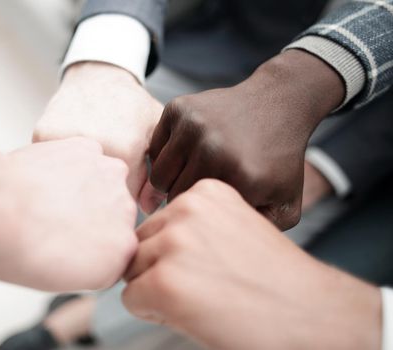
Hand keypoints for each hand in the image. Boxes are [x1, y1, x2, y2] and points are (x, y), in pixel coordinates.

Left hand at [0, 132, 137, 291]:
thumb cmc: (17, 248)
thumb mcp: (63, 279)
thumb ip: (88, 261)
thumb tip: (81, 248)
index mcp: (122, 252)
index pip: (115, 245)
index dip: (90, 242)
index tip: (71, 241)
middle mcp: (126, 213)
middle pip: (112, 209)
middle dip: (90, 211)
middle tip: (54, 216)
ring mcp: (110, 177)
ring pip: (102, 179)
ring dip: (83, 183)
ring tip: (47, 193)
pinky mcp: (90, 150)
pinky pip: (85, 153)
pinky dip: (69, 159)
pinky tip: (45, 173)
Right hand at [34, 62, 163, 199]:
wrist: (100, 74)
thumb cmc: (132, 108)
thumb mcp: (154, 137)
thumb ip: (155, 176)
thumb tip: (148, 207)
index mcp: (125, 154)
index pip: (124, 203)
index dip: (124, 201)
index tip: (122, 192)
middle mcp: (94, 149)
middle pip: (95, 197)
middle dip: (101, 194)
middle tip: (104, 176)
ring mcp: (64, 142)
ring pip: (69, 183)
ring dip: (77, 182)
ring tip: (87, 164)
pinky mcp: (42, 136)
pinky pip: (47, 167)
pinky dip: (56, 167)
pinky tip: (68, 155)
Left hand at [124, 180, 381, 349]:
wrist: (314, 315)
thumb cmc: (275, 279)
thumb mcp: (233, 227)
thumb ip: (192, 224)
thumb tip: (144, 239)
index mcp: (205, 191)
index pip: (158, 222)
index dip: (175, 253)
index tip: (208, 266)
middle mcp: (186, 209)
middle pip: (141, 244)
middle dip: (159, 269)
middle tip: (204, 287)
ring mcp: (173, 243)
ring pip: (133, 270)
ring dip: (157, 290)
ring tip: (202, 299)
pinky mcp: (163, 282)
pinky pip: (132, 299)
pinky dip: (153, 313)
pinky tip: (195, 314)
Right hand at [141, 50, 344, 228]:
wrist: (279, 104)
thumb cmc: (279, 160)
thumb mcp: (285, 205)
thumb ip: (255, 233)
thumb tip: (217, 247)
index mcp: (239, 177)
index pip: (198, 217)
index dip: (201, 219)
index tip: (213, 211)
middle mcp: (212, 148)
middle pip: (172, 197)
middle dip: (183, 201)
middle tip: (201, 195)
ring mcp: (192, 125)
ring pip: (158, 175)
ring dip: (170, 182)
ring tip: (190, 179)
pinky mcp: (177, 109)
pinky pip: (154, 149)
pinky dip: (165, 157)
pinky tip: (185, 156)